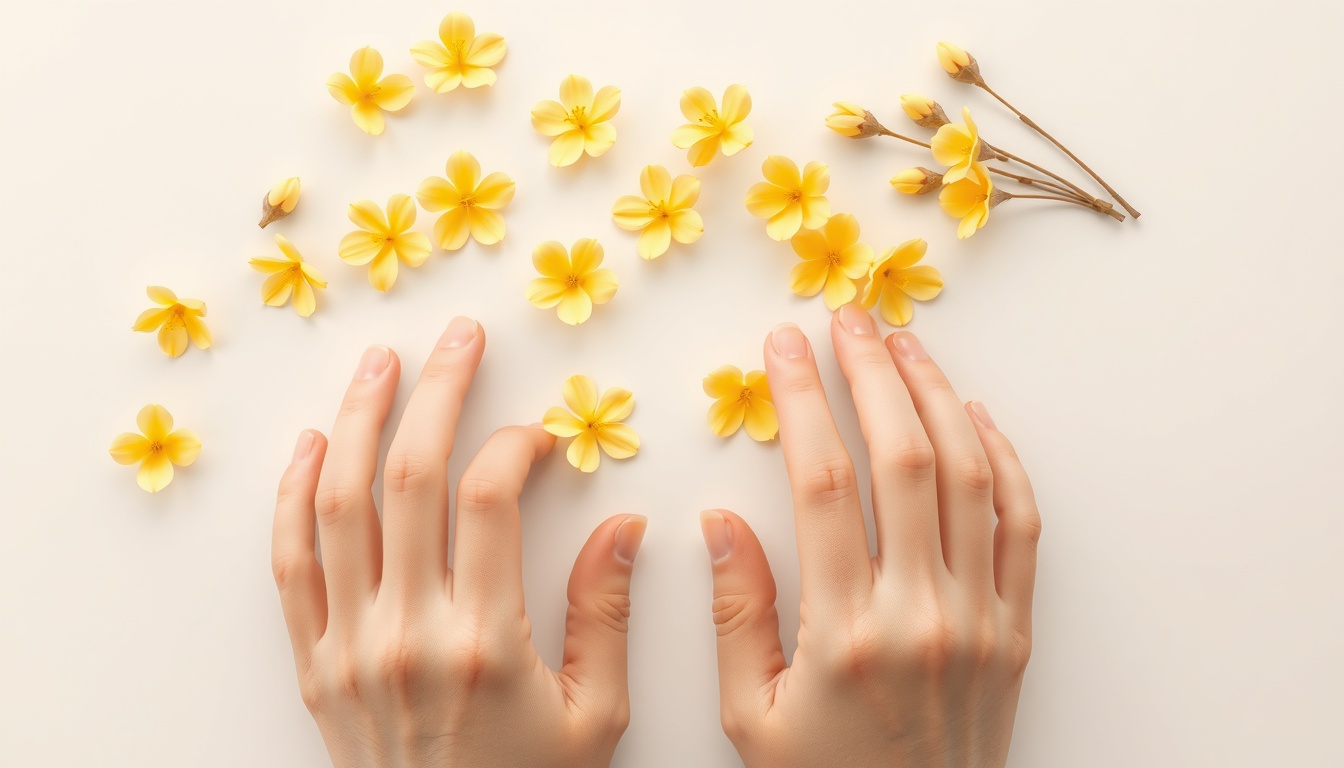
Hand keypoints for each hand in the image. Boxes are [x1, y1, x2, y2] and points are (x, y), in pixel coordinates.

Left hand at [270, 317, 646, 767]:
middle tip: (459, 337)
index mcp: (484, 640)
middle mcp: (406, 632)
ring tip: (380, 364)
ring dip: (357, 421)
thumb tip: (626, 526)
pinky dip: (294, 496)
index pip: (489, 499)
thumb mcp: (595, 717)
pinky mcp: (315, 662)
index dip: (516, 443)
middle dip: (437, 392)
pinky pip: (290, 563)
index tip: (539, 434)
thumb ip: (606, 614)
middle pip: (410, 478)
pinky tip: (311, 447)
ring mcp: (349, 644)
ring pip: (339, 504)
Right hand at [700, 306, 1040, 767]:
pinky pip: (1021, 523)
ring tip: (903, 343)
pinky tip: (973, 414)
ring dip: (935, 396)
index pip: (823, 482)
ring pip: (967, 476)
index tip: (782, 348)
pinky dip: (1004, 458)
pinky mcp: (1016, 628)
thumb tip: (721, 520)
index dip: (802, 401)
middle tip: (846, 317)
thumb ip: (737, 612)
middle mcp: (921, 613)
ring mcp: (979, 617)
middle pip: (902, 458)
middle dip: (870, 372)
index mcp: (844, 632)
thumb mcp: (753, 715)